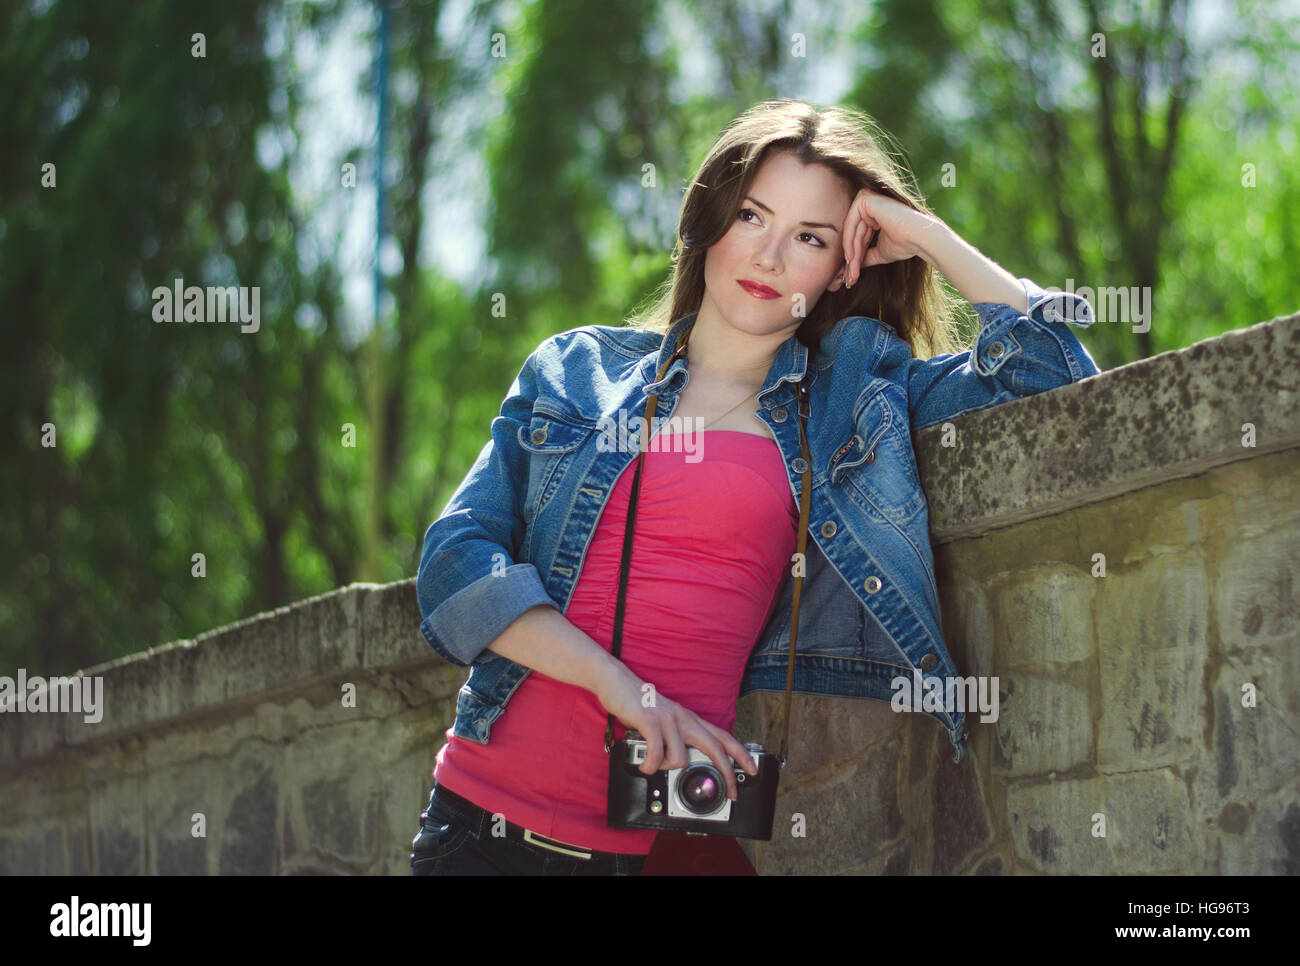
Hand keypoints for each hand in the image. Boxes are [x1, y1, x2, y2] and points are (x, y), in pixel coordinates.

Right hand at [594, 660, 757, 800]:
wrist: (616, 681)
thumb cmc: (639, 704)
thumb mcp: (664, 721)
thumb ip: (675, 739)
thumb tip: (681, 764)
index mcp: (689, 719)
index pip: (722, 736)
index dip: (740, 754)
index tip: (751, 769)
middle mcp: (683, 718)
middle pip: (715, 747)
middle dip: (726, 772)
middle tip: (729, 792)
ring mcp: (668, 719)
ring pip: (681, 758)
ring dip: (666, 769)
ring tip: (654, 766)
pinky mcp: (650, 721)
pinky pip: (657, 753)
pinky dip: (650, 765)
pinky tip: (645, 765)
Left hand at [841, 187, 944, 286]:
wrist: (919, 237)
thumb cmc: (905, 244)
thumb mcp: (879, 252)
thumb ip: (865, 256)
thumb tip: (851, 268)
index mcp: (874, 213)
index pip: (859, 236)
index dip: (855, 257)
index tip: (851, 275)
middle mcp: (870, 203)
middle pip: (854, 235)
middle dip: (852, 258)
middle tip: (850, 278)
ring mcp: (867, 199)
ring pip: (851, 231)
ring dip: (851, 254)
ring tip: (852, 273)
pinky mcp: (865, 199)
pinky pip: (850, 223)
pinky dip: (849, 241)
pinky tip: (851, 258)